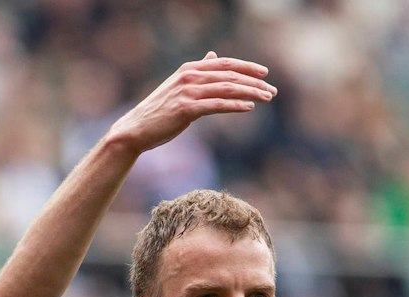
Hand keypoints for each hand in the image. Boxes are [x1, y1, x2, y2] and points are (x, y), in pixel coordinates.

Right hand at [104, 53, 274, 155]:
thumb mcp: (179, 85)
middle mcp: (190, 76)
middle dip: (254, 82)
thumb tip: (212, 55)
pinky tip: (248, 107)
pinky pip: (217, 105)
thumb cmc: (159, 110)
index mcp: (189, 69)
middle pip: (230, 75)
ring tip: (266, 98)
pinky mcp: (186, 109)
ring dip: (250, 93)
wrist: (136, 128)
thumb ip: (198, 71)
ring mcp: (188, 92)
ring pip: (227, 88)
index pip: (224, 63)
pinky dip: (235, 104)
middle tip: (272, 91)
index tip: (264, 73)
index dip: (247, 66)